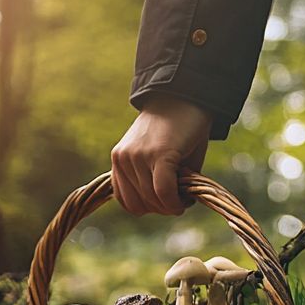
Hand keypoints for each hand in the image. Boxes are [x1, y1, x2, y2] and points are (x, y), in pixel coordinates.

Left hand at [111, 94, 212, 214]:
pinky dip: (176, 201)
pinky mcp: (158, 154)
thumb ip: (154, 182)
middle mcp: (123, 159)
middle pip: (140, 205)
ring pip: (153, 201)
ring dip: (172, 205)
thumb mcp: (158, 158)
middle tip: (180, 199)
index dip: (149, 208)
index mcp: (119, 160)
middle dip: (163, 208)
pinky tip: (186, 198)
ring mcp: (138, 156)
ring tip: (185, 195)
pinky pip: (164, 192)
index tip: (167, 202)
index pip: (127, 202)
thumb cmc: (177, 129)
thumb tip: (166, 207)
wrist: (185, 96)